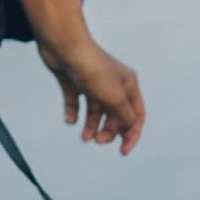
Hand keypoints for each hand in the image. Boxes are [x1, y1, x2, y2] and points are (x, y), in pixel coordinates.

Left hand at [36, 32, 144, 154]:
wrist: (64, 47)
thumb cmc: (92, 70)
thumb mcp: (114, 98)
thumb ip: (124, 117)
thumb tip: (129, 130)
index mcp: (128, 84)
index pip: (136, 115)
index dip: (131, 135)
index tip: (123, 152)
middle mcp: (112, 83)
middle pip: (115, 115)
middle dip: (108, 130)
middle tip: (97, 139)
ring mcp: (92, 82)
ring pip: (95, 111)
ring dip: (91, 126)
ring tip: (84, 136)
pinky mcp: (73, 82)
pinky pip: (75, 103)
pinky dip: (73, 113)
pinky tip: (70, 119)